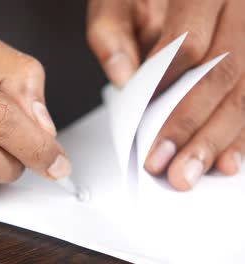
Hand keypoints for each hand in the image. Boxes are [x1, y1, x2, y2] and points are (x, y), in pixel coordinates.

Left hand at [87, 0, 244, 190]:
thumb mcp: (115, 1)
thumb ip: (111, 35)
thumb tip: (123, 76)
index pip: (187, 43)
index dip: (167, 88)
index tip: (145, 122)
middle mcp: (237, 9)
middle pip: (222, 73)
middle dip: (191, 125)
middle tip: (164, 162)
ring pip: (244, 91)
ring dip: (216, 138)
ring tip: (190, 171)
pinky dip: (238, 133)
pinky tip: (225, 159)